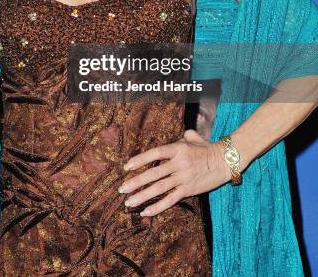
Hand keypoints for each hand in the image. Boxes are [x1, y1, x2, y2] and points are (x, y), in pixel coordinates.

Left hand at [117, 129, 231, 216]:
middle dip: (135, 182)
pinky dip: (158, 206)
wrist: (226, 161)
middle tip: (121, 189)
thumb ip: (183, 136)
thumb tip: (180, 135)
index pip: (155, 153)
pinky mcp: (189, 190)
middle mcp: (179, 163)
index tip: (126, 166)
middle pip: (153, 174)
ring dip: (142, 196)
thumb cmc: (208, 148)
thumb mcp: (193, 138)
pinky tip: (146, 212)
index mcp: (178, 148)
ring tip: (128, 202)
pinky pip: (171, 200)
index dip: (140, 159)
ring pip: (159, 188)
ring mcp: (184, 178)